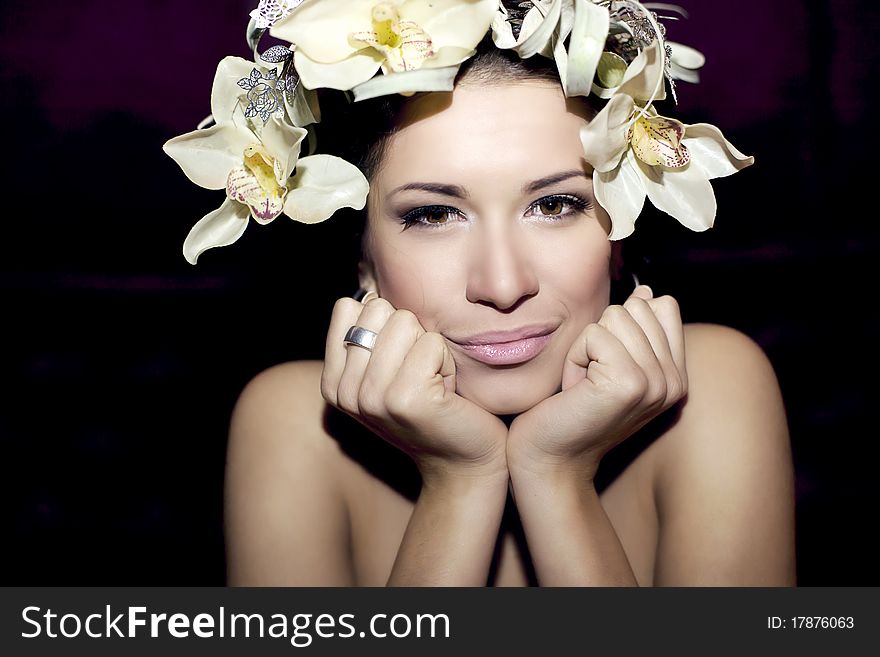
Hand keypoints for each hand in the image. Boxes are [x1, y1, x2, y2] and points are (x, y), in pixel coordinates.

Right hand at [321, 296, 508, 483]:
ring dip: (430, 348)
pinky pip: (432, 342)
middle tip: (419, 373)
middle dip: (410, 333)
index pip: (349, 307)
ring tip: (432, 381)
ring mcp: (371, 396)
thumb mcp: (386, 372)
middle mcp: (344, 391)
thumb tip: (366, 291)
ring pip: (406, 322)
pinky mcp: (404, 398)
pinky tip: (445, 391)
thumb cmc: (431, 405)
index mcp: (333, 382)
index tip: (398, 362)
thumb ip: (368, 336)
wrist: (463, 460)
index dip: (385, 323)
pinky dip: (447, 361)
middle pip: (378, 309)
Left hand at [506, 286, 687, 481]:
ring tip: (583, 384)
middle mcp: (674, 381)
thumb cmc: (571, 410)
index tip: (606, 364)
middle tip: (591, 377)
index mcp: (676, 376)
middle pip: (636, 307)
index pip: (663, 306)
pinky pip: (595, 334)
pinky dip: (574, 357)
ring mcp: (656, 383)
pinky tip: (575, 390)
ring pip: (615, 316)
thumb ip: (634, 332)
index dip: (622, 324)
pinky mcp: (630, 383)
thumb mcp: (611, 366)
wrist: (549, 459)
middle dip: (601, 335)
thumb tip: (646, 292)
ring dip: (586, 347)